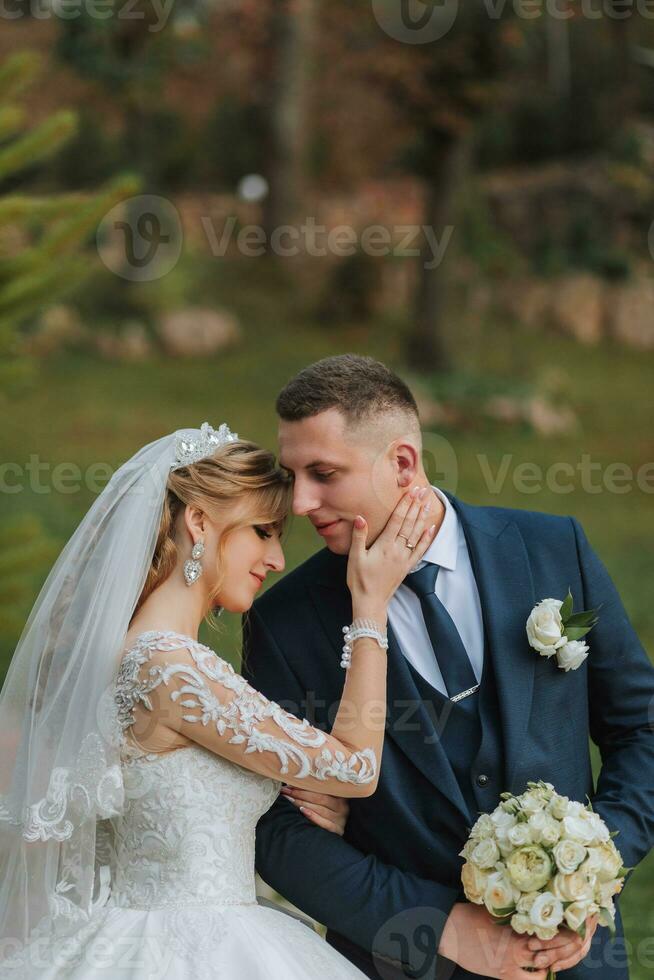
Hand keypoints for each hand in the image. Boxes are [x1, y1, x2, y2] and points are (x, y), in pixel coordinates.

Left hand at [280, 785, 348, 834]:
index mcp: (340, 796)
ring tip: (289, 799)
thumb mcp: (328, 800)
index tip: (291, 784)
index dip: (305, 786)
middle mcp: (342, 807)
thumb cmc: (329, 813)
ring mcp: (340, 820)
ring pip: (320, 809)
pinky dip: (313, 816)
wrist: (336, 836)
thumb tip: (297, 781)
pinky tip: (302, 811)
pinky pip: (325, 823)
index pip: (322, 789)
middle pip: (319, 798)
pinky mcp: (337, 831)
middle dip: (300, 794)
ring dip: (302, 803)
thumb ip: (317, 792)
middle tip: (286, 791)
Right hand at [346, 487, 436, 620]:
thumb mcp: (355, 557)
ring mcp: (404, 558)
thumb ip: (359, 537)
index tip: (411, 491)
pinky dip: (426, 538)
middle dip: (416, 505)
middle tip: (423, 490)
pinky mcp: (407, 567)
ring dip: (422, 517)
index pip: (397, 520)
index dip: (404, 504)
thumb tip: (360, 517)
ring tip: (428, 503)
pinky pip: (420, 550)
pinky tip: (430, 528)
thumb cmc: (359, 580)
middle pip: (409, 523)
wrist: (370, 602)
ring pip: (416, 534)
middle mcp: (397, 550)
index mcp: (384, 546)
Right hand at [439, 904, 594, 979]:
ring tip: (574, 951)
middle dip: (573, 944)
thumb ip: (519, 907)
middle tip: (587, 935)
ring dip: (561, 960)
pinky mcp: (506, 975)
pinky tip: (550, 970)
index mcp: (518, 924)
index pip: (552, 928)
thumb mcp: (498, 906)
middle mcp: (519, 945)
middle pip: (555, 948)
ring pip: (547, 965)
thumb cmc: (472, 914)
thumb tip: (538, 898)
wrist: (450, 932)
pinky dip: (543, 976)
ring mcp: (513, 963)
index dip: (570, 926)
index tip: (584, 919)